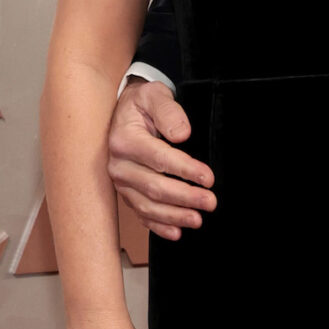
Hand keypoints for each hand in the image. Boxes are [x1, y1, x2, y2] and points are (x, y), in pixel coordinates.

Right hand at [106, 77, 216, 241]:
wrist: (123, 113)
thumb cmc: (142, 104)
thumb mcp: (154, 95)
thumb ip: (168, 112)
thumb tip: (182, 134)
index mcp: (125, 139)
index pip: (158, 158)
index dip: (185, 170)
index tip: (208, 178)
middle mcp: (119, 164)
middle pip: (154, 187)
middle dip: (185, 197)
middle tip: (210, 202)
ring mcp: (121, 182)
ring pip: (147, 205)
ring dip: (174, 216)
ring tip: (198, 219)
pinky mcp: (126, 193)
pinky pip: (141, 214)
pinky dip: (159, 226)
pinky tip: (176, 233)